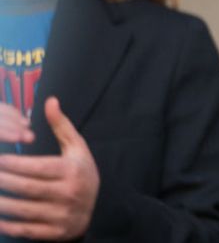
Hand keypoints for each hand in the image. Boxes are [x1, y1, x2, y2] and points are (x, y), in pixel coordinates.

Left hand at [0, 97, 99, 239]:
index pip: (35, 167)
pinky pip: (25, 229)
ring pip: (21, 209)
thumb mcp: (77, 148)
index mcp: (72, 171)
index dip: (12, 164)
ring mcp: (61, 215)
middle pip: (25, 187)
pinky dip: (7, 225)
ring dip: (0, 203)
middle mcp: (68, 193)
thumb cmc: (81, 174)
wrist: (97, 210)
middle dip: (1, 181)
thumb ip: (61, 126)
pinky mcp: (55, 233)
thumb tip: (50, 101)